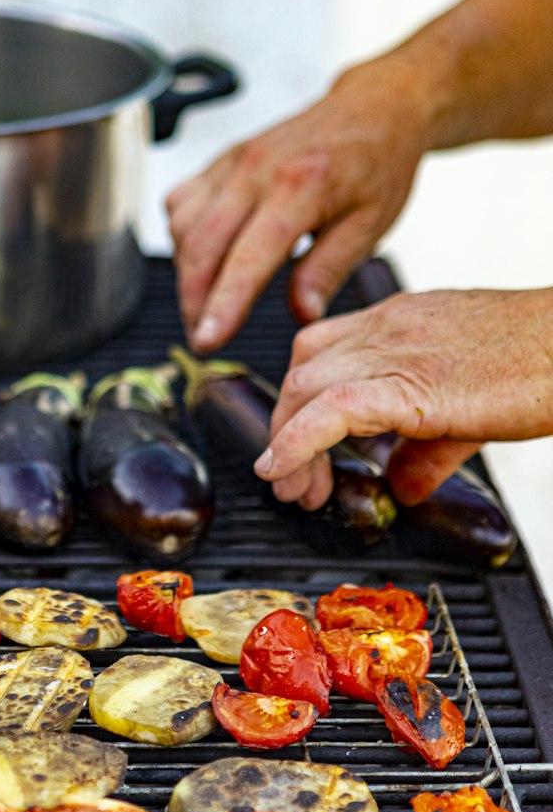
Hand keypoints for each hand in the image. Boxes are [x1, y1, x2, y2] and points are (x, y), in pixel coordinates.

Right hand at [167, 56, 433, 351]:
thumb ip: (329, 270)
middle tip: (202, 340)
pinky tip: (203, 258)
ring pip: (184, 225)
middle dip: (194, 300)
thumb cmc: (379, 164)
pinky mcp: (223, 158)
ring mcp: (234, 160)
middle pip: (202, 244)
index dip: (223, 303)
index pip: (248, 256)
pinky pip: (182, 202)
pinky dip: (183, 236)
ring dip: (186, 272)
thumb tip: (302, 315)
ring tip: (205, 306)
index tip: (207, 341)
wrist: (374, 107)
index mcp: (301, 186)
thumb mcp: (371, 224)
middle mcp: (258, 169)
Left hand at [255, 289, 552, 507]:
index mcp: (399, 323)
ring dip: (286, 443)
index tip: (295, 444)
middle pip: (301, 369)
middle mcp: (387, 328)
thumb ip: (427, 449)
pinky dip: (296, 441)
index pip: (321, 350)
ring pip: (305, 385)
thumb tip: (402, 486)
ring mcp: (395, 349)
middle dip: (283, 427)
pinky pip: (330, 408)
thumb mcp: (470, 407)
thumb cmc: (541, 363)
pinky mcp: (411, 383)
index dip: (298, 400)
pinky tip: (283, 469)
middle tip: (292, 480)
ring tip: (294, 488)